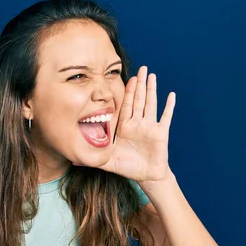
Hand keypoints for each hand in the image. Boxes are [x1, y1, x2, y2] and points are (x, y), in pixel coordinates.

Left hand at [74, 66, 175, 181]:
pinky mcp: (160, 133)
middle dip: (139, 85)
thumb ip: (93, 158)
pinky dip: (169, 107)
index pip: (125, 105)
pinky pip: (165, 117)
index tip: (127, 78)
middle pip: (138, 100)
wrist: (146, 176)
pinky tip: (171, 95)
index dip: (127, 92)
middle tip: (142, 69)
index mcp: (125, 127)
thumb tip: (73, 160)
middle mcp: (137, 124)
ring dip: (151, 90)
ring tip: (152, 76)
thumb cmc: (127, 167)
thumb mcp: (108, 162)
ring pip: (150, 104)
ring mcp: (149, 127)